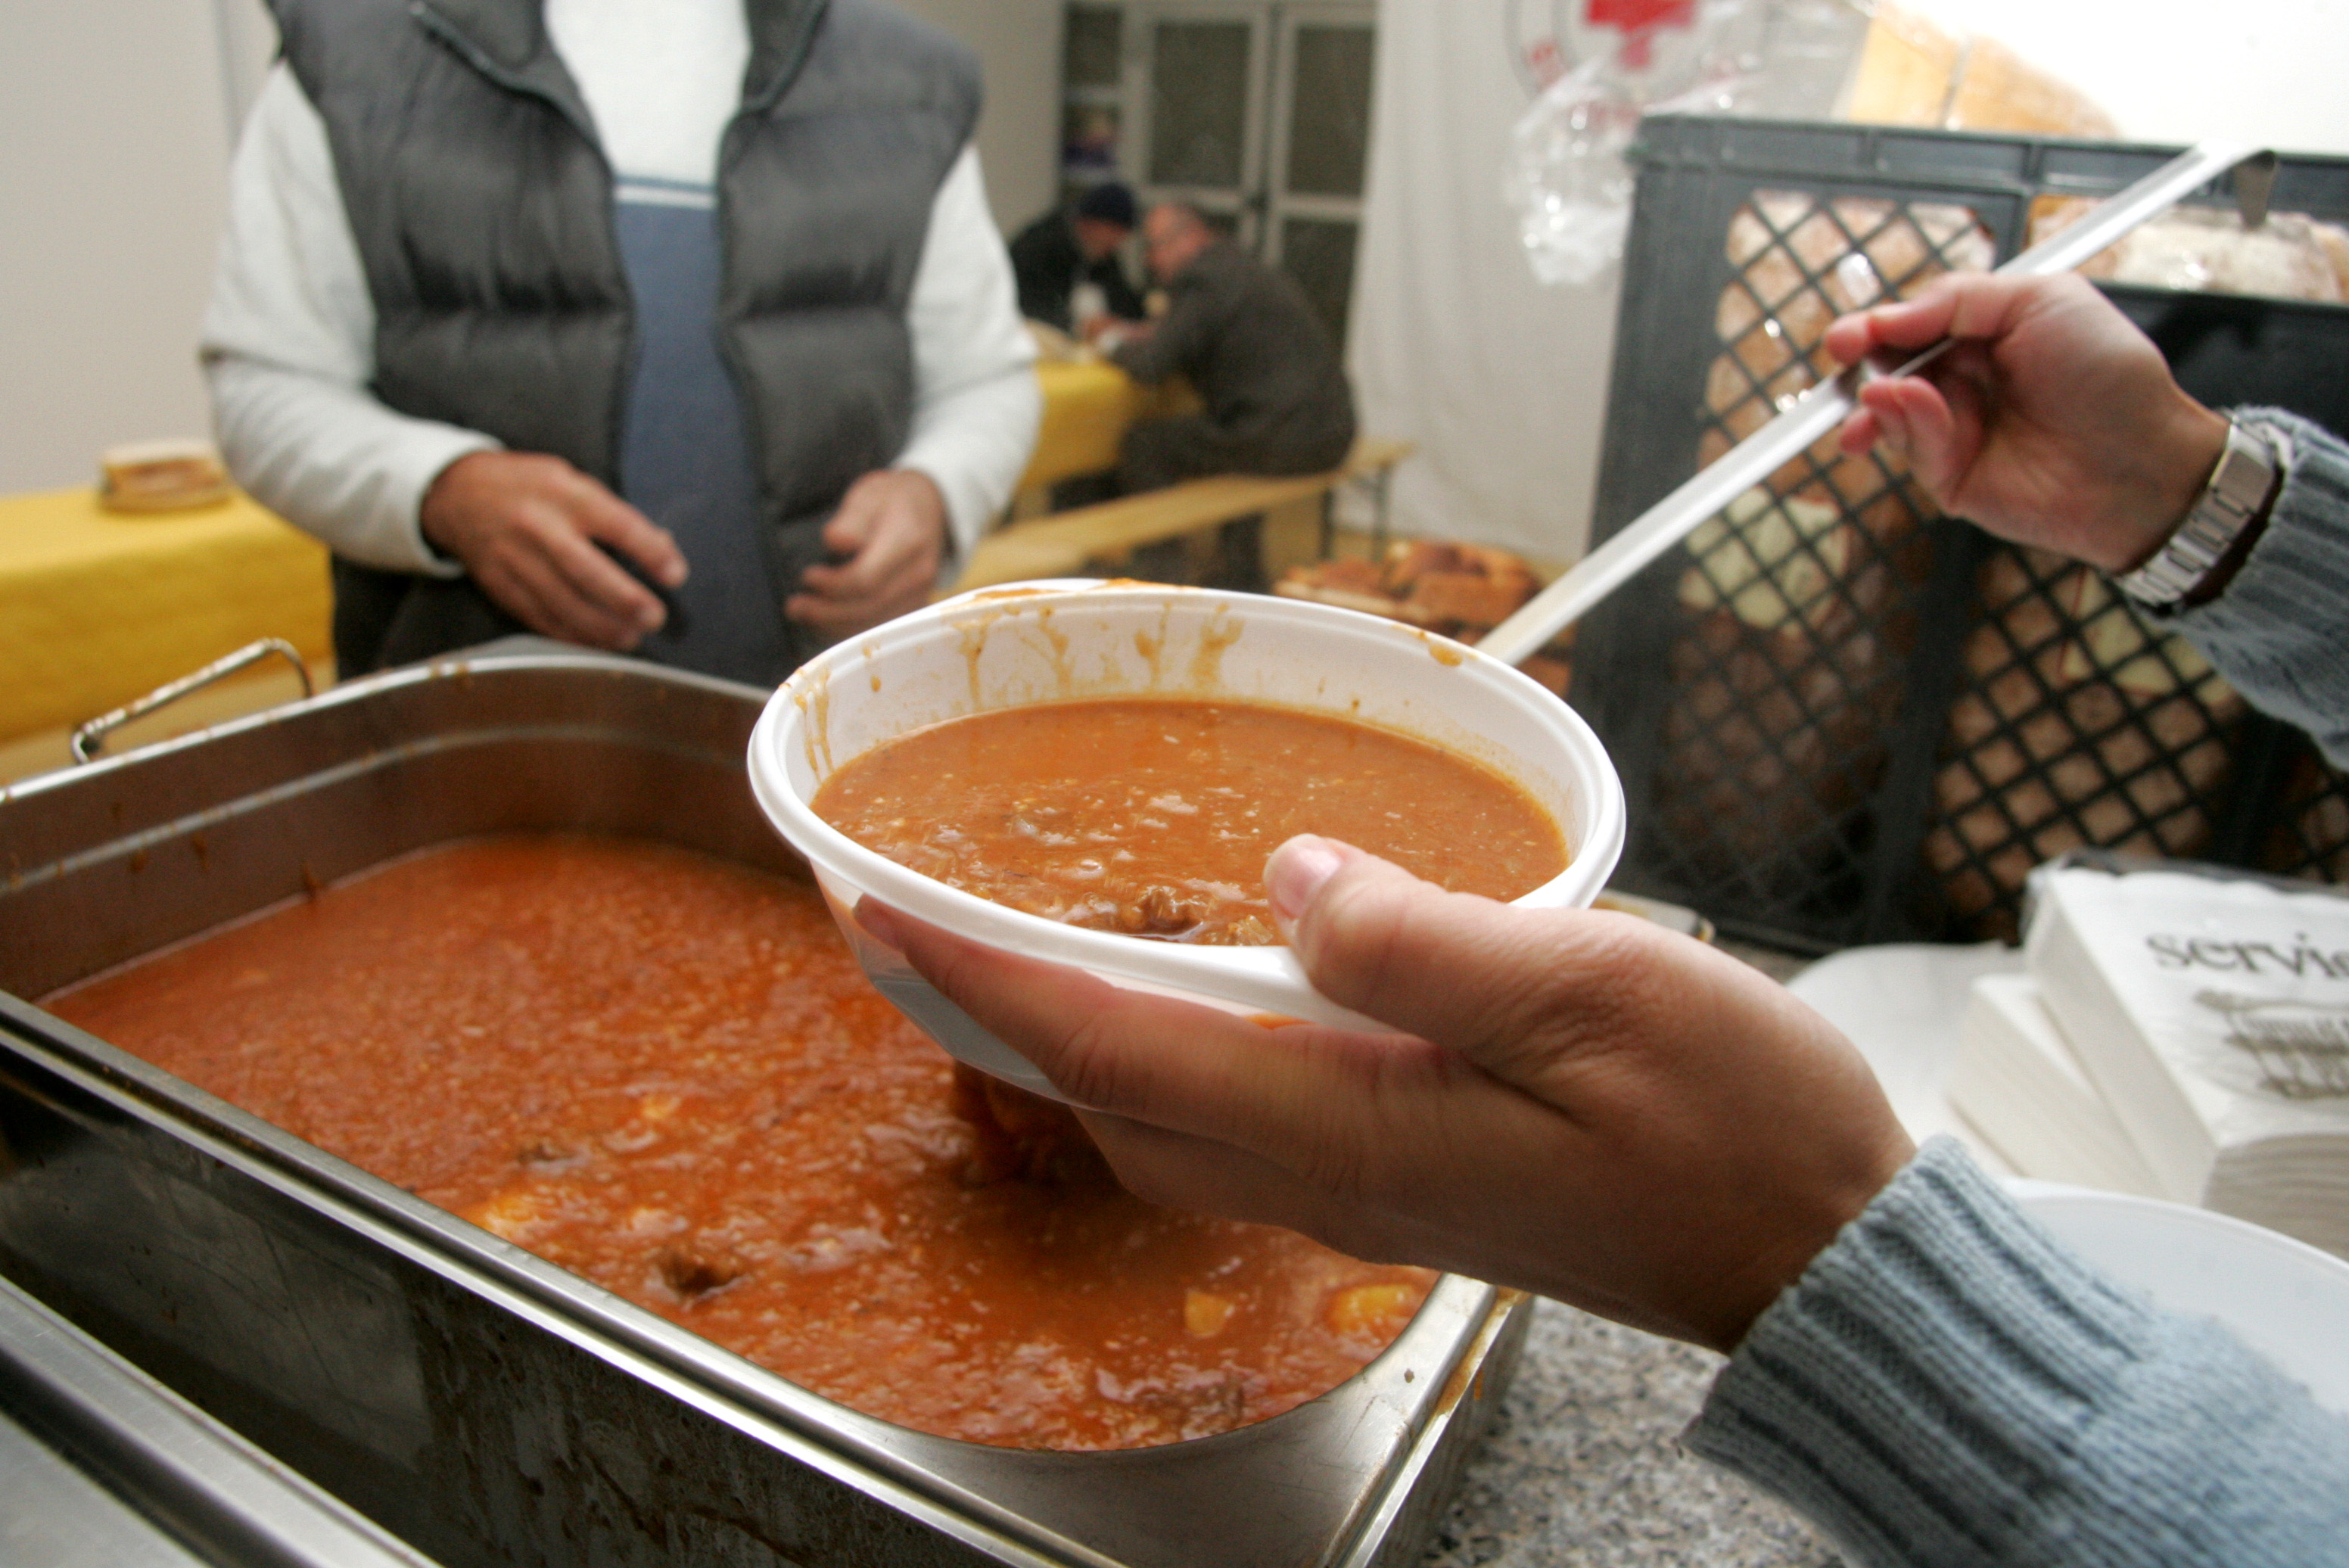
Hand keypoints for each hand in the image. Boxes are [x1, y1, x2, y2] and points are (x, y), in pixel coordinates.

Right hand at [419, 451, 686, 650]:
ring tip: (631, 637)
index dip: (649, 552)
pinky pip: (540, 617)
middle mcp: (537, 527)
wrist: (457, 495)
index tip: (676, 575)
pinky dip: (571, 634)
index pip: (615, 524)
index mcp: (564, 494)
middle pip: (585, 570)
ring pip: (562, 602)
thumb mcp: (571, 481)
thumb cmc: (529, 487)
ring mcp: (514, 559)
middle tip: (654, 617)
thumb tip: (662, 548)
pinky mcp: (500, 586)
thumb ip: (614, 514)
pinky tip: (596, 642)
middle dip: (624, 599)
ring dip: (602, 627)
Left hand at [787, 469, 947, 637]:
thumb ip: (851, 520)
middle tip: (794, 606)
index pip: (866, 578)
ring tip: (802, 616)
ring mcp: (919, 594)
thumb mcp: (869, 496)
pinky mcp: (913, 607)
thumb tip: (835, 542)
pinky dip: (849, 630)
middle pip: (868, 607)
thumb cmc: (892, 500)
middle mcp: (918, 574)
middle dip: (827, 612)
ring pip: (874, 625)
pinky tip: (824, 622)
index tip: (807, 577)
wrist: (929, 507)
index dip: (833, 585)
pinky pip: (880, 628)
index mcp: (907, 542)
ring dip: (834, 626)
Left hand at [858, 837, 1913, 1353]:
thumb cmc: (1733, 1127)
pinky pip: (1236, 1122)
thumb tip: (1286, 885)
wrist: (1822, 1251)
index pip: (1116, 1047)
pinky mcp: (1408, 1180)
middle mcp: (1332, 1174)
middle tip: (910, 926)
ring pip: (1164, 1123)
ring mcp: (1367, 1188)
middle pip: (1108, 1102)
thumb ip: (1420, 947)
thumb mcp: (1594, 998)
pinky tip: (1185, 1001)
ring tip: (1011, 954)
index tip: (877, 911)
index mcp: (1353, 1124)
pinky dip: (1164, 1058)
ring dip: (1067, 1042)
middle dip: (991, 1016)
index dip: (982, 976)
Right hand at [1824, 273, 2229, 573]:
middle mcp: (1966, 381)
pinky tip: (1910, 411)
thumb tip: (1890, 316)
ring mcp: (1955, 430)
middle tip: (1846, 356)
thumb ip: (1958, 298)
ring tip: (1876, 397)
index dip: (1879, 325)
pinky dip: (1906, 425)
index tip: (1853, 332)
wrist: (2140, 461)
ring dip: (1876, 398)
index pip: (1914, 324)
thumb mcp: (2041, 299)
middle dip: (1862, 361)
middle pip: (1889, 366)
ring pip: (1888, 410)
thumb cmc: (2110, 376)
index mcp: (1986, 334)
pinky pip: (1910, 447)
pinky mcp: (1950, 476)